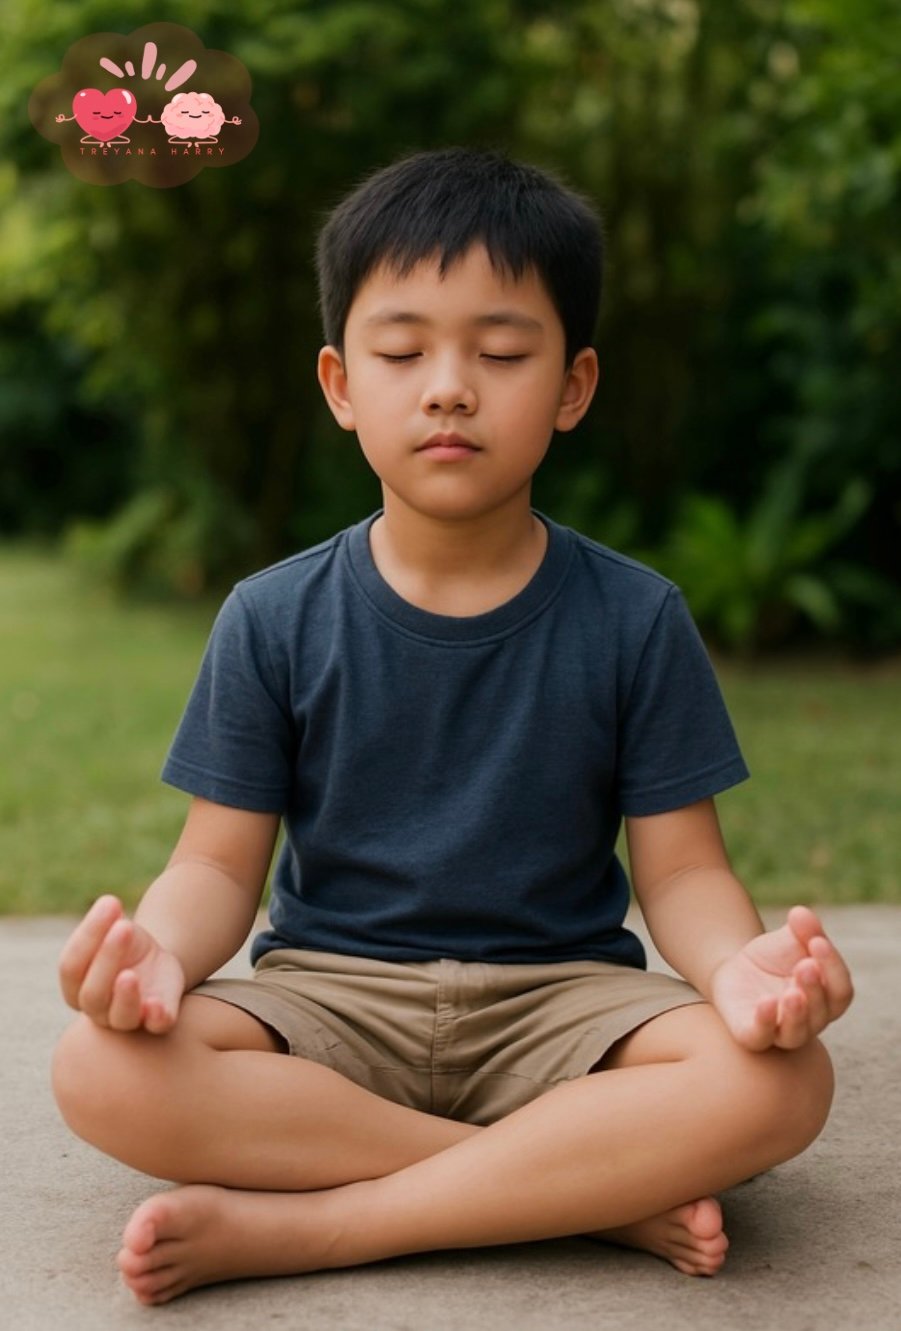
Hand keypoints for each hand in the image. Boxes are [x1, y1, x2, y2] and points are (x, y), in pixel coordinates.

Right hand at [59, 895, 185, 1034]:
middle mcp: (96, 1008)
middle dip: (107, 958)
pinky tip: (156, 1005)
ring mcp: (125, 1018)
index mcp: (75, 985)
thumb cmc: (124, 944)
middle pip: (92, 993)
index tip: (110, 903)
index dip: (88, 936)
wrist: (154, 961)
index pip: (70, 967)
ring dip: (125, 996)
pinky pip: (155, 1026)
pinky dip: (156, 1017)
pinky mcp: (156, 1019)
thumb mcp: (116, 928)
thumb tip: (109, 903)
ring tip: (129, 974)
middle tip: (124, 927)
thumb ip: (109, 922)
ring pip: (120, 1017)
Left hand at [710, 905, 852, 1051]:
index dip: (833, 967)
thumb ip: (803, 928)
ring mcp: (781, 1031)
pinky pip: (760, 1036)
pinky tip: (766, 1002)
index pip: (841, 990)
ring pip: (796, 1033)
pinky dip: (764, 1023)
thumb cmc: (774, 958)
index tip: (817, 941)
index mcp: (827, 998)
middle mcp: (810, 1021)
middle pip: (822, 1012)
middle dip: (815, 987)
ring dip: (797, 1013)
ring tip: (792, 992)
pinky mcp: (752, 1035)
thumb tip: (801, 913)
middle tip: (804, 964)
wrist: (734, 968)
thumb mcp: (790, 938)